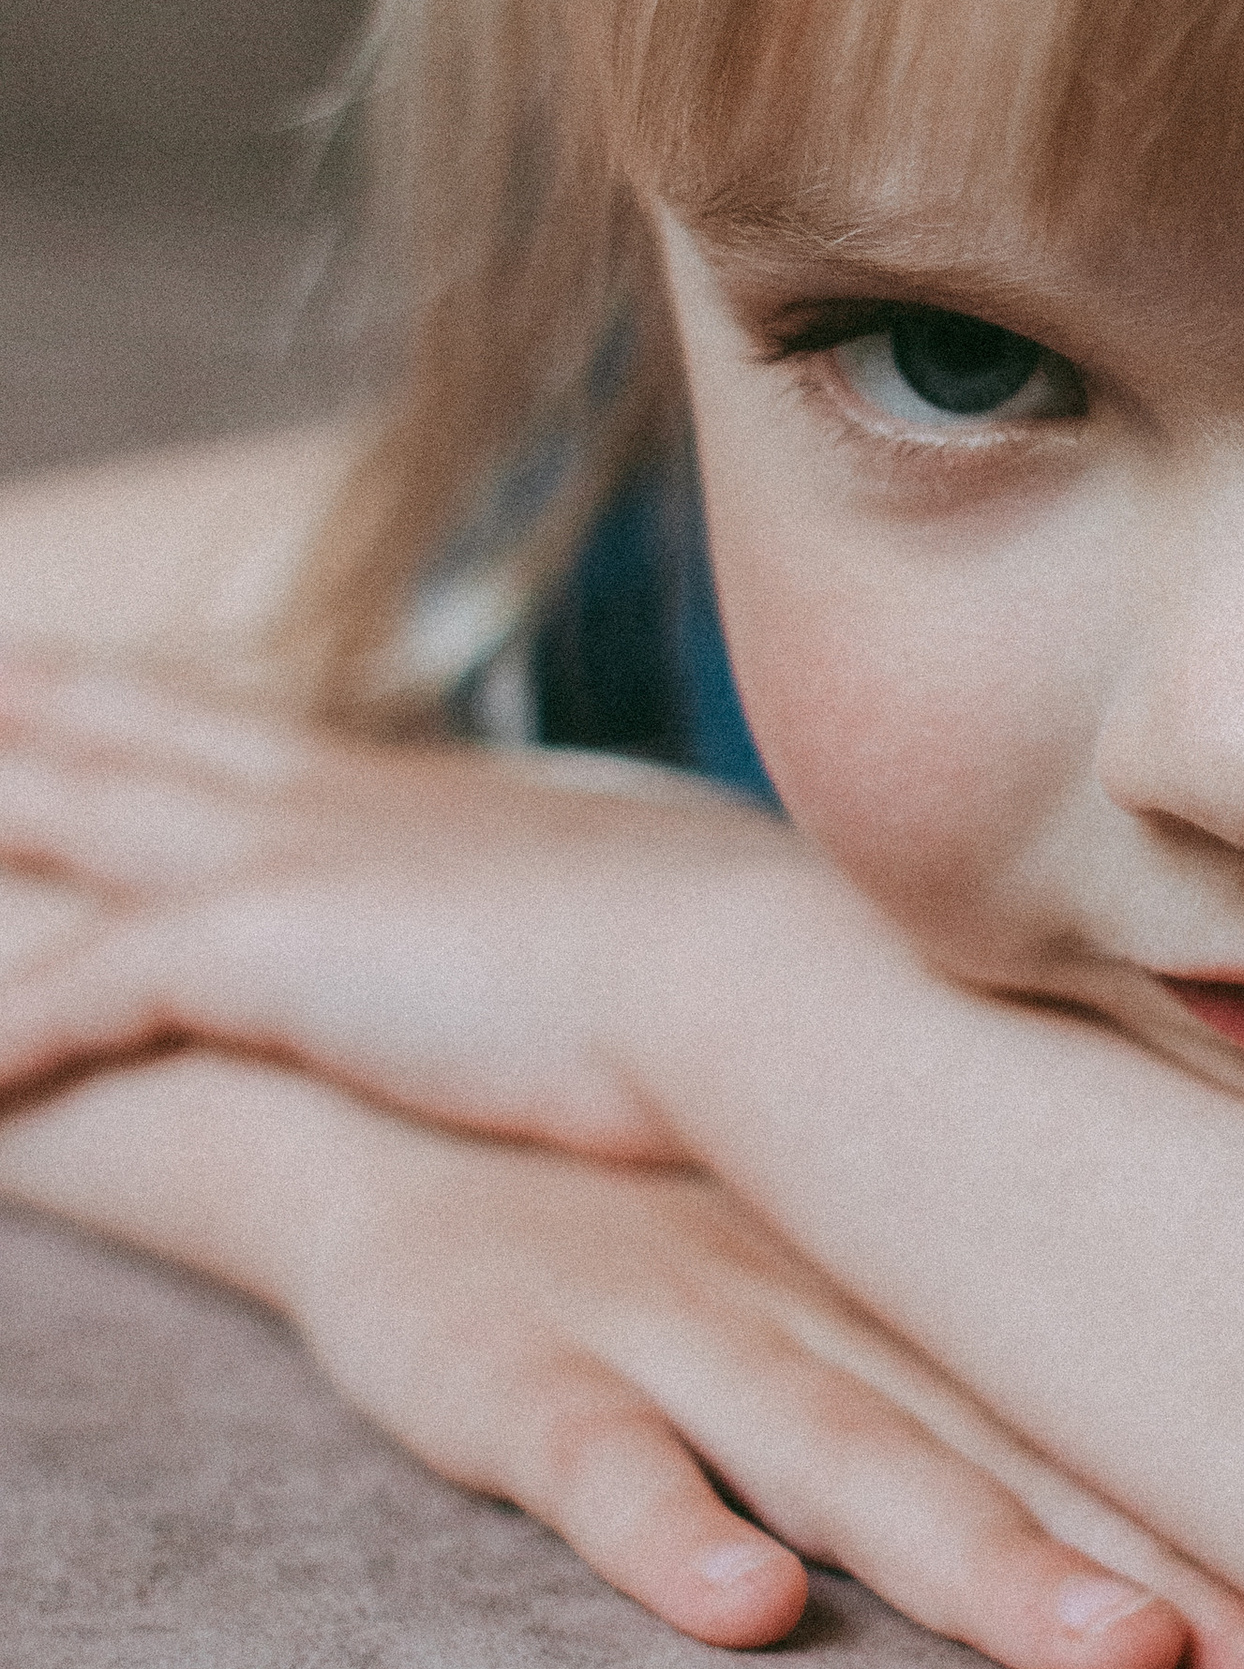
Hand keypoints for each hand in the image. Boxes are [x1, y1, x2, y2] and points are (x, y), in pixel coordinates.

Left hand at [0, 656, 833, 1152]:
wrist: (746, 970)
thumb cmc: (739, 957)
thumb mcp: (657, 900)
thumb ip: (606, 901)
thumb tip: (662, 926)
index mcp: (419, 793)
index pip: (243, 728)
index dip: (142, 701)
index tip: (68, 678)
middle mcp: (330, 801)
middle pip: (123, 731)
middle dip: (24, 706)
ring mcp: (282, 859)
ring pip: (60, 816)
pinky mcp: (249, 948)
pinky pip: (65, 989)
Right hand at [0, 1053, 1243, 1668]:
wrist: (387, 1121)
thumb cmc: (658, 1235)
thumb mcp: (830, 1277)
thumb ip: (989, 1372)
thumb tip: (1223, 1454)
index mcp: (919, 1308)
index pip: (1106, 1432)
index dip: (1241, 1540)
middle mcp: (834, 1316)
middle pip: (1025, 1463)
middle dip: (1172, 1579)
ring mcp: (681, 1332)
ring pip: (850, 1457)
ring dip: (981, 1560)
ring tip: (1110, 1655)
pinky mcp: (518, 1365)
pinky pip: (595, 1456)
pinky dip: (665, 1526)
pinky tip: (746, 1607)